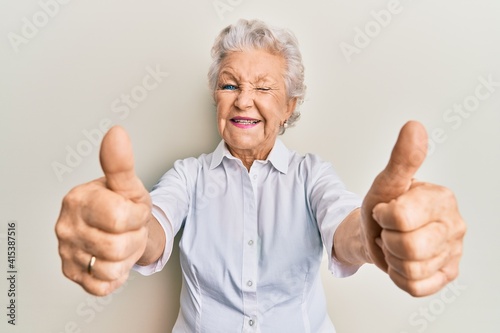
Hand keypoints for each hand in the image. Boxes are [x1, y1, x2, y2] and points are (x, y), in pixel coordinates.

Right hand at [55, 126, 151, 295]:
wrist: (119, 230)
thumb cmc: (124, 206)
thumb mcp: (129, 186)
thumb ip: (121, 163)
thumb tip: (116, 133)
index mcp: (78, 200)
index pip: (120, 218)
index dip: (137, 217)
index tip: (134, 210)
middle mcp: (66, 226)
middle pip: (117, 246)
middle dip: (134, 239)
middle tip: (129, 229)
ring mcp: (66, 251)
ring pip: (111, 268)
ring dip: (127, 258)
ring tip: (122, 242)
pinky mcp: (71, 273)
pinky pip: (102, 285)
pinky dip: (116, 275)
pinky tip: (112, 258)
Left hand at [361, 121, 465, 296]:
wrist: (378, 233)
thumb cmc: (383, 206)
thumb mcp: (386, 183)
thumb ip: (401, 159)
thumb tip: (414, 127)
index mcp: (442, 199)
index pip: (401, 217)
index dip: (383, 216)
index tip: (385, 210)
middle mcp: (455, 226)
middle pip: (408, 247)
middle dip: (388, 240)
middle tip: (390, 230)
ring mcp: (453, 252)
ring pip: (411, 270)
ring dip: (392, 258)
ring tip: (396, 243)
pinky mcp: (447, 275)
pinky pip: (415, 287)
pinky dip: (398, 276)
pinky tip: (401, 261)